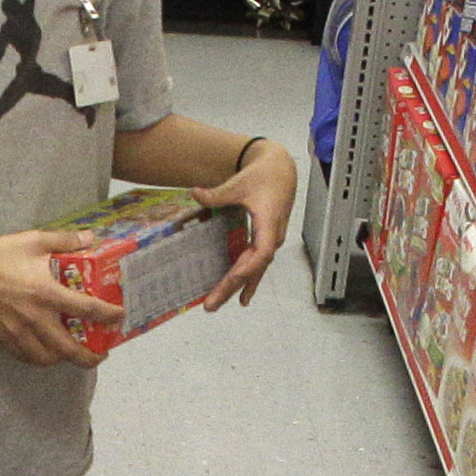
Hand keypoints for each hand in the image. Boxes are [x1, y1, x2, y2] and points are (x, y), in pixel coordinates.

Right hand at [0, 228, 122, 366]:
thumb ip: (65, 240)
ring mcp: (18, 332)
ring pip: (47, 358)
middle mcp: (35, 318)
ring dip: (64, 359)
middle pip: (68, 349)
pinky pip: (26, 357)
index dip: (107, 315)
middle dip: (89, 357)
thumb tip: (91, 238)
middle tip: (100, 354)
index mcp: (46, 292)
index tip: (119, 317)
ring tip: (72, 352)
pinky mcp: (3, 338)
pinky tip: (46, 351)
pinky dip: (40, 358)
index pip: (86, 309)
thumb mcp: (34, 240)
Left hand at [202, 139, 298, 309]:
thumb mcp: (238, 183)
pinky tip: (241, 296)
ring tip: (218, 304)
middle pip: (253, 268)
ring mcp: (270, 241)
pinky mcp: (265, 241)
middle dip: (231, 287)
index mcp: (269, 223)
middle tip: (211, 304)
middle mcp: (272, 237)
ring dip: (236, 288)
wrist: (280, 171)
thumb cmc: (264, 176)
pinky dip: (247, 280)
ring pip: (254, 271)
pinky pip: (256, 266)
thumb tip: (195, 193)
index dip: (249, 267)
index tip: (234, 279)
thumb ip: (217, 193)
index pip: (262, 251)